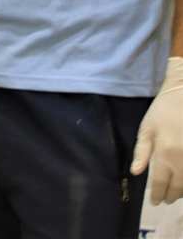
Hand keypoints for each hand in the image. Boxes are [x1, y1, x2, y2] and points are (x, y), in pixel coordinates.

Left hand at [132, 57, 182, 203]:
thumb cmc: (162, 111)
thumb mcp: (146, 129)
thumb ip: (142, 152)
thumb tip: (136, 173)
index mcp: (165, 153)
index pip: (160, 182)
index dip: (157, 194)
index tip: (155, 202)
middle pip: (178, 186)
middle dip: (171, 196)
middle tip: (166, 200)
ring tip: (177, 195)